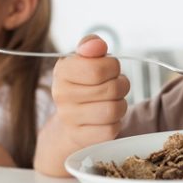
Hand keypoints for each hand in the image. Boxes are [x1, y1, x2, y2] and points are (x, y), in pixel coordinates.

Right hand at [34, 35, 129, 175]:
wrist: (70, 119)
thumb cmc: (84, 83)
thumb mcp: (85, 59)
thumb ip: (92, 45)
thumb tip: (97, 45)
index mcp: (62, 70)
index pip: (98, 68)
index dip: (113, 67)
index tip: (110, 69)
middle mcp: (61, 94)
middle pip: (111, 89)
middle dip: (121, 85)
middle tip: (115, 85)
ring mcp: (69, 118)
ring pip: (113, 110)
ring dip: (121, 104)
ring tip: (113, 100)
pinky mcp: (80, 138)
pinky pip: (111, 130)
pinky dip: (115, 123)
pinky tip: (107, 118)